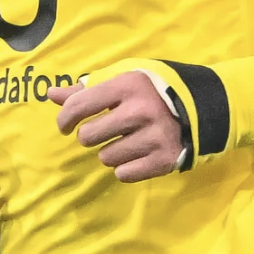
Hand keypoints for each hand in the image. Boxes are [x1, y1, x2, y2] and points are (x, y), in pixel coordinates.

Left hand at [48, 71, 185, 182]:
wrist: (202, 107)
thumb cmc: (153, 91)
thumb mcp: (124, 80)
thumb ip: (87, 88)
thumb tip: (51, 94)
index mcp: (128, 85)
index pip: (79, 105)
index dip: (65, 118)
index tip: (66, 126)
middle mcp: (140, 111)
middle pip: (88, 137)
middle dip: (91, 136)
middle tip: (106, 131)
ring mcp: (154, 137)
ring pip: (106, 158)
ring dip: (111, 152)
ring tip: (128, 141)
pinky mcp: (164, 160)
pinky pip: (124, 174)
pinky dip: (127, 167)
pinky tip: (139, 154)